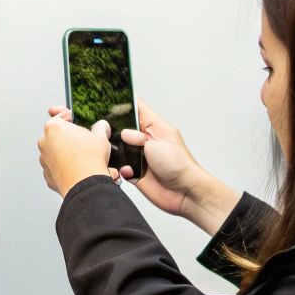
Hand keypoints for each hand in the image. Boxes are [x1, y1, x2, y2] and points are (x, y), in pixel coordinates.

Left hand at [38, 109, 114, 196]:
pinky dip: (64, 167)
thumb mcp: (100, 136)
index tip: (71, 116)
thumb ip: (100, 127)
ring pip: (56, 152)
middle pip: (58, 135)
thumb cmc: (89, 160)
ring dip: (66, 153)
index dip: (69, 115)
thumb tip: (101, 126)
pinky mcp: (47, 174)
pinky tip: (76, 168)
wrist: (85, 185)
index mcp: (54, 127)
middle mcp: (45, 142)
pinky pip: (56, 167)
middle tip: (84, 141)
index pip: (60, 115)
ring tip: (82, 157)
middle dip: (70, 137)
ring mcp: (44, 159)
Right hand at [117, 101, 238, 233]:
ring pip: (119, 148)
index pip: (137, 108)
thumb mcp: (158, 141)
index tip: (110, 102)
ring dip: (117, 152)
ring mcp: (140, 156)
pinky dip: (121, 169)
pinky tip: (129, 171)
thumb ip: (138, 135)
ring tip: (121, 154)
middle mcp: (146, 140)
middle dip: (115, 130)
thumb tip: (123, 133)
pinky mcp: (135, 172)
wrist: (184, 192)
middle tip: (110, 133)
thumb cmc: (180, 165)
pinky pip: (121, 167)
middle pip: (123, 128)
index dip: (124, 103)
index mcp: (154, 127)